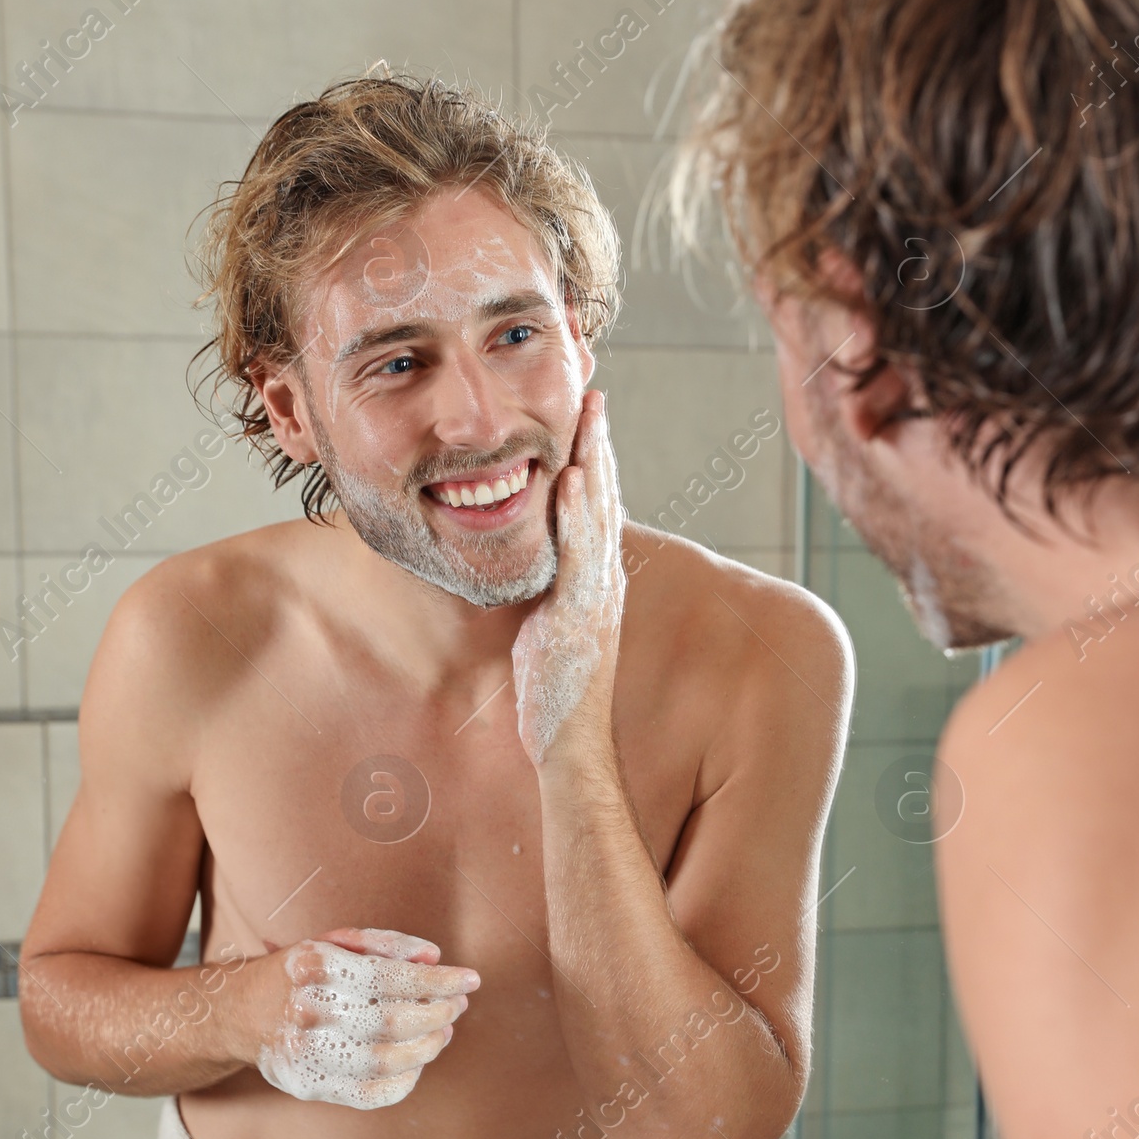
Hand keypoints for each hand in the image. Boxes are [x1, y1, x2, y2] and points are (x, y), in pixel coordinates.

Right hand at [251, 927, 478, 1110]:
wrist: (241, 1012)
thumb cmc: (303, 973)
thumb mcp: (335, 942)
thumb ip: (386, 945)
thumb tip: (435, 958)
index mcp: (315, 968)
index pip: (390, 979)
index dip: (438, 982)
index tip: (470, 979)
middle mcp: (307, 1012)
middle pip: (392, 1023)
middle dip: (438, 1013)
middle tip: (458, 1004)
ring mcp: (305, 1055)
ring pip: (387, 1063)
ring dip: (429, 1047)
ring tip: (443, 1030)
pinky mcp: (310, 1086)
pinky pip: (373, 1095)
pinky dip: (406, 1079)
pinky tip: (417, 1059)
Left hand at [511, 389, 624, 766]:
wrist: (570, 744)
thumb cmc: (555, 698)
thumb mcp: (547, 631)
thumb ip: (546, 594)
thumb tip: (532, 570)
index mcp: (597, 586)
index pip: (600, 512)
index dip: (595, 463)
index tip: (588, 420)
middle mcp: (605, 585)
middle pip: (606, 501)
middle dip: (600, 446)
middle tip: (595, 394)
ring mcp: (596, 599)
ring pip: (598, 518)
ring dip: (595, 462)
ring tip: (590, 414)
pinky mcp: (580, 616)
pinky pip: (580, 555)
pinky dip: (579, 515)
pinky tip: (574, 478)